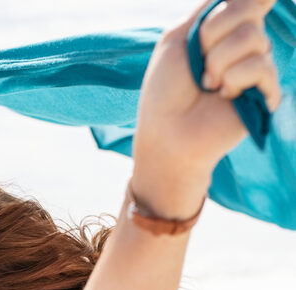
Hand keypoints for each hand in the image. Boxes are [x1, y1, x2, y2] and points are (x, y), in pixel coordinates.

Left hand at [131, 0, 281, 218]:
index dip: (236, 4)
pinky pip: (261, 67)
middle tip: (198, 66)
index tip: (208, 32)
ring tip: (207, 85)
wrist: (167, 134)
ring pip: (253, 38)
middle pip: (248, 8)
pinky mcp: (266, 92)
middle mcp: (244, 44)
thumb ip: (209, 6)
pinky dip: (233, 80)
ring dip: (218, 63)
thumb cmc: (165, 92)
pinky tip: (223, 97)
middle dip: (211, 35)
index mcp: (224, 29)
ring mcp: (257, 66)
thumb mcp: (176, 38)